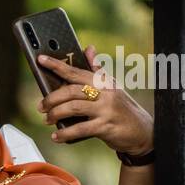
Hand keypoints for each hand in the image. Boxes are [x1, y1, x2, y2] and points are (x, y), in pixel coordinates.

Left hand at [37, 46, 153, 155]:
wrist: (143, 132)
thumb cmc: (122, 109)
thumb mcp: (112, 87)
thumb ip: (97, 70)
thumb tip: (89, 48)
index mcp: (104, 81)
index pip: (77, 71)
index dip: (57, 65)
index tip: (41, 59)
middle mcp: (106, 92)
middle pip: (71, 90)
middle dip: (52, 98)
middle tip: (41, 106)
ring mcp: (106, 109)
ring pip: (74, 107)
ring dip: (55, 114)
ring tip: (47, 120)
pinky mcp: (106, 126)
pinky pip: (80, 129)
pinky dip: (65, 133)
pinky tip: (56, 136)